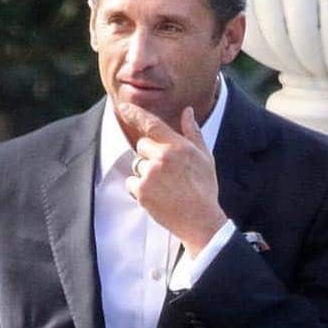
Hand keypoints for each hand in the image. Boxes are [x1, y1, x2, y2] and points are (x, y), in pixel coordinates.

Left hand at [121, 102, 227, 257]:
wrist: (200, 220)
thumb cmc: (204, 188)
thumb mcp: (205, 157)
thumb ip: (192, 132)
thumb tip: (187, 111)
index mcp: (178, 146)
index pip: (151, 124)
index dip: (135, 113)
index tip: (123, 106)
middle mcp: (162, 157)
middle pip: (142, 146)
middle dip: (150, 155)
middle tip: (167, 172)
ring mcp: (150, 175)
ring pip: (137, 165)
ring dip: (145, 173)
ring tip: (165, 187)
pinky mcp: (142, 192)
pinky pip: (131, 183)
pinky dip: (139, 189)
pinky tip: (157, 196)